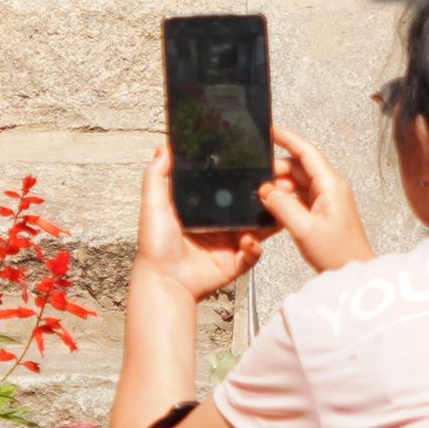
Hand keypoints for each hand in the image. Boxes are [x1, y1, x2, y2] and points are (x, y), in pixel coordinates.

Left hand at [134, 147, 265, 299]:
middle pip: (247, 205)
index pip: (227, 187)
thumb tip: (165, 146)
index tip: (255, 164)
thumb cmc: (154, 245)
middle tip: (276, 185)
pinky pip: (254, 252)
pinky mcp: (235, 262)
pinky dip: (255, 247)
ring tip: (275, 208)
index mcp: (201, 207)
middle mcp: (217, 223)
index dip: (241, 176)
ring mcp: (228, 242)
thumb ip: (157, 175)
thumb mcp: (153, 203)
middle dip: (264, 196)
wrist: (163, 280)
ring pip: (257, 227)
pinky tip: (249, 241)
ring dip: (269, 218)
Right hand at [256, 126, 375, 272]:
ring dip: (279, 186)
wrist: (351, 271)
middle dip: (276, 170)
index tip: (270, 130)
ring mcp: (325, 199)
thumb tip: (265, 189)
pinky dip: (284, 198)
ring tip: (263, 197)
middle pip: (298, 166)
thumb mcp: (304, 229)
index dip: (288, 139)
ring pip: (296, 181)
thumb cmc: (338, 253)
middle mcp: (329, 187)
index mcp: (330, 185)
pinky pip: (298, 195)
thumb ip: (282, 206)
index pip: (307, 152)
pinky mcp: (320, 210)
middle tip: (256, 180)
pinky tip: (273, 207)